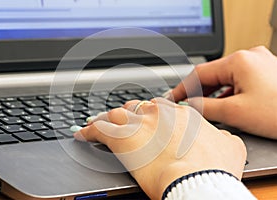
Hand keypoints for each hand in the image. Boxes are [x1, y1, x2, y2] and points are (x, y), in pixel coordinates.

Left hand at [74, 98, 246, 198]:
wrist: (196, 178)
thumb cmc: (213, 166)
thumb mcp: (230, 147)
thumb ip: (224, 138)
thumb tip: (224, 138)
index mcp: (182, 114)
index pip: (161, 108)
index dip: (152, 115)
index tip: (148, 121)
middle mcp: (159, 113)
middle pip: (137, 108)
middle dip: (131, 115)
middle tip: (125, 124)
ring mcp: (139, 122)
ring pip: (117, 114)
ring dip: (109, 120)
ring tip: (100, 124)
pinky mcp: (121, 136)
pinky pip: (98, 129)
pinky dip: (88, 131)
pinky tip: (81, 134)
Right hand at [169, 46, 276, 138]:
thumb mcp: (236, 111)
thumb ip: (206, 107)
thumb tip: (189, 105)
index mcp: (240, 60)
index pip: (199, 73)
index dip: (183, 88)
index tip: (173, 99)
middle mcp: (250, 57)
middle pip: (213, 74)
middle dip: (199, 91)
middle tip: (187, 106)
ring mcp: (260, 63)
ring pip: (226, 78)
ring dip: (214, 93)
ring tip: (205, 109)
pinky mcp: (267, 73)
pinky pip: (240, 81)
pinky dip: (229, 93)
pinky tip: (226, 105)